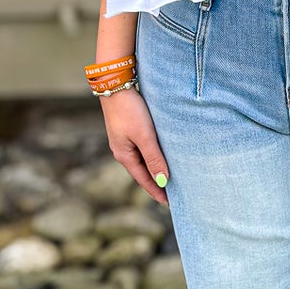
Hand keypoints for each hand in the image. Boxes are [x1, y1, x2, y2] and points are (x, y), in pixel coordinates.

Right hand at [102, 87, 169, 205]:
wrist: (115, 84)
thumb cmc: (129, 110)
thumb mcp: (144, 136)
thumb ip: (154, 158)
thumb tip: (162, 180)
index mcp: (124, 155)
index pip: (143, 180)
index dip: (157, 191)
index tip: (170, 203)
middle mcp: (123, 150)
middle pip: (142, 172)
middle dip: (156, 183)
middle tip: (174, 193)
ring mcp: (125, 140)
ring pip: (143, 160)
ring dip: (155, 168)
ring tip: (170, 177)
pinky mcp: (129, 129)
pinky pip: (143, 148)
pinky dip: (153, 156)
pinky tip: (162, 154)